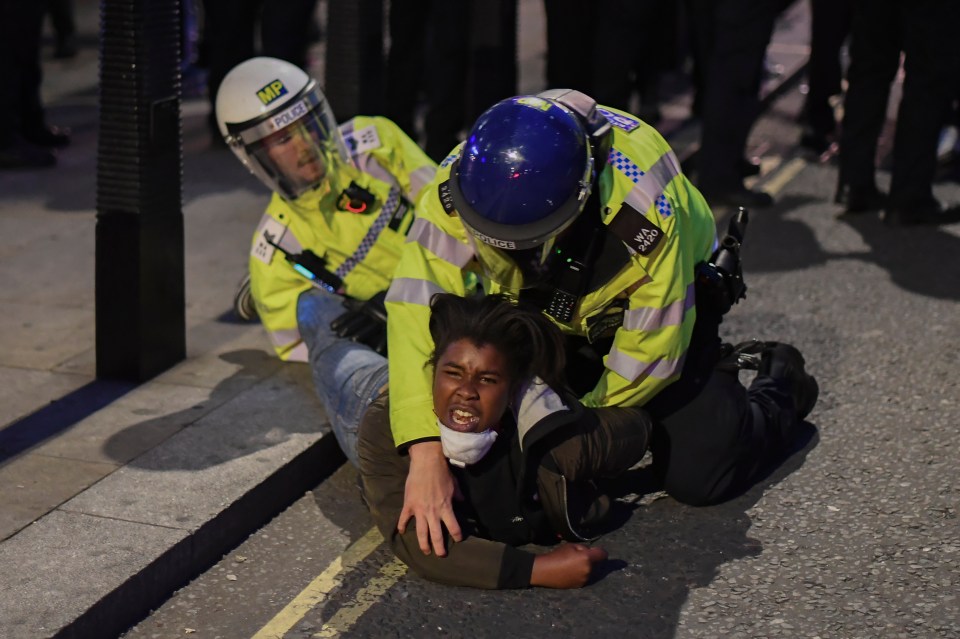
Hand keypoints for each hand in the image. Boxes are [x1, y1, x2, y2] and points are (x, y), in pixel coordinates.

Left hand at [330, 291, 387, 354]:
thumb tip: (343, 303)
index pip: (352, 314)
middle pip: (359, 321)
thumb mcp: (368, 303)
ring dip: (362, 334)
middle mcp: (373, 313)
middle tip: (339, 335)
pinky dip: (381, 342)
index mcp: (366, 308)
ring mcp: (382, 319)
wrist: (399, 300)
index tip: (332, 327)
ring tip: (353, 341)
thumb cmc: (380, 303)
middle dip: (349, 327)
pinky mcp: (390, 325)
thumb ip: (355, 305)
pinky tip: (376, 350)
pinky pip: (386, 335)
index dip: (342, 320)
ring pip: (370, 327)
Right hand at [397, 441, 462, 555]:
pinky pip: (404, 519)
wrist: (427, 463)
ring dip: (423, 543)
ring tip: (425, 551)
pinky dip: (402, 526)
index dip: (457, 536)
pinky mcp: (409, 505)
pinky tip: (401, 532)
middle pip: (437, 535)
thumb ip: (458, 496)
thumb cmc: (442, 473)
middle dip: (439, 548)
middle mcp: (433, 512)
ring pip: (421, 532)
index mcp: (446, 508)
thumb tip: (463, 502)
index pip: (454, 527)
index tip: (458, 540)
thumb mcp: (454, 485)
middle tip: (440, 555)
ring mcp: (420, 510)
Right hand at [530, 543, 607, 588]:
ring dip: (588, 567)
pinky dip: (583, 574)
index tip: (595, 550)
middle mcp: (589, 570)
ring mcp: (585, 579)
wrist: (545, 571)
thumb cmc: (557, 556)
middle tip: (582, 557)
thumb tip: (589, 551)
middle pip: (598, 563)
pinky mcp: (580, 585)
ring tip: (576, 565)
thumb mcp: (571, 546)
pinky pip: (586, 577)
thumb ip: (583, 548)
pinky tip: (572, 572)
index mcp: (587, 558)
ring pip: (593, 571)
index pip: (603, 554)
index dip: (600, 551)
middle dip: (593, 559)